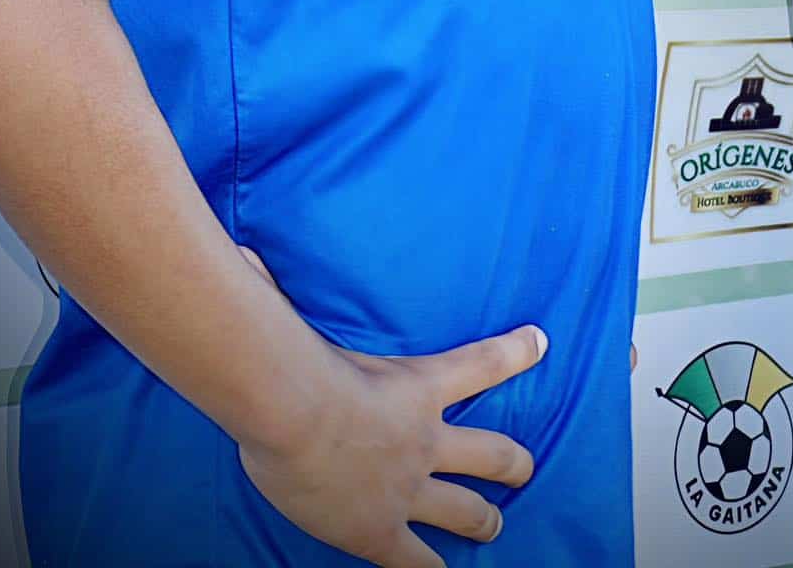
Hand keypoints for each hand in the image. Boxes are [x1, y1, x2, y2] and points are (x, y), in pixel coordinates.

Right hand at [235, 251, 542, 567]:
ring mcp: (408, 488)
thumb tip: (251, 256)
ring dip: (484, 522)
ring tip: (494, 530)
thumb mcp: (312, 320)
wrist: (294, 411)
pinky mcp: (378, 529)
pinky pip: (415, 561)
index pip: (484, 362)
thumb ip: (290, 290)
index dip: (517, 352)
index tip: (541, 342)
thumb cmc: (297, 357)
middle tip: (525, 470)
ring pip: (465, 511)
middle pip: (491, 453)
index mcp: (419, 385)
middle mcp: (426, 439)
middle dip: (514, 464)